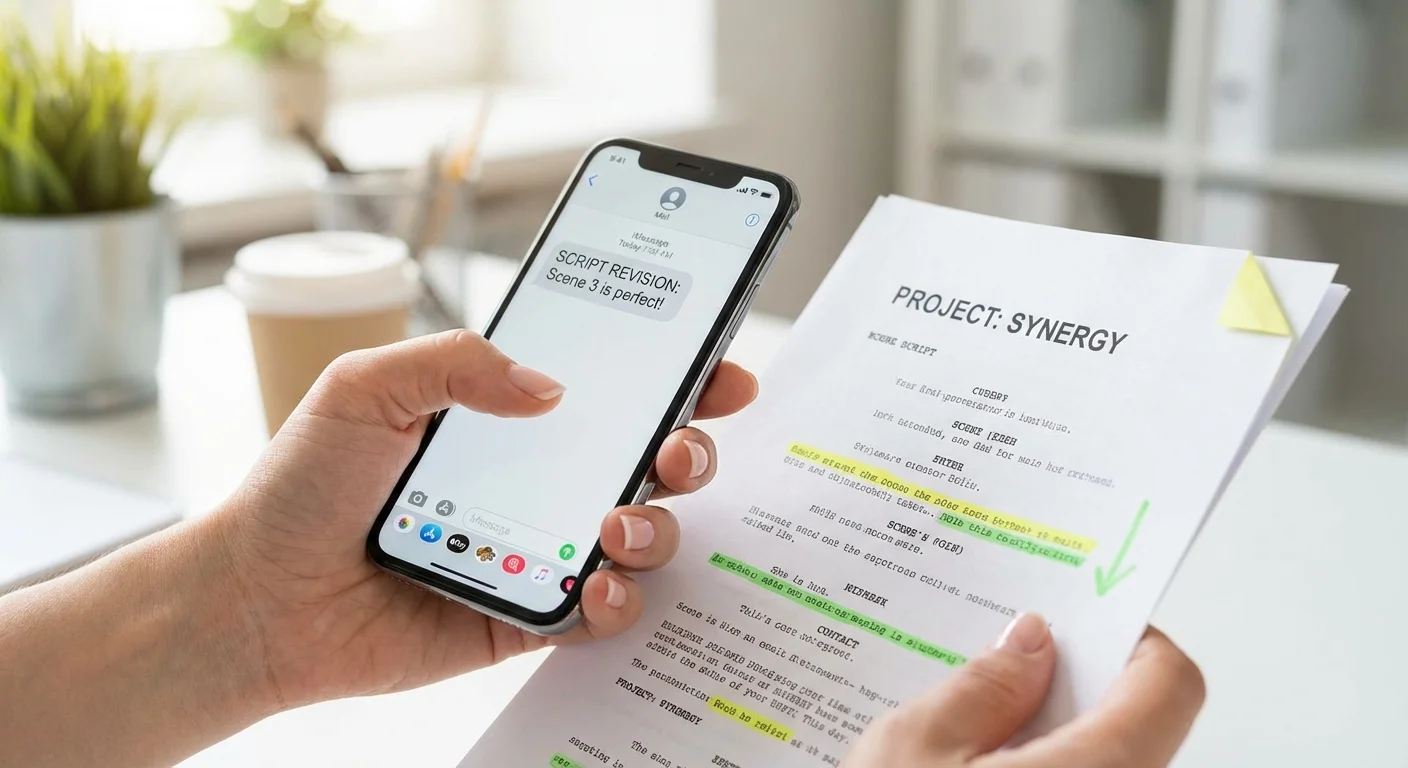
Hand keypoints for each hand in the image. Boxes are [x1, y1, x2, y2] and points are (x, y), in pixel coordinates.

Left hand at [210, 330, 757, 709]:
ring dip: (657, 525)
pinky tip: (596, 581)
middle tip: (678, 448)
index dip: (677, 380)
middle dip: (691, 450)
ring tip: (618, 521)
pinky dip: (619, 599)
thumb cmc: (302, 487)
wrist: (259, 595)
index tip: (720, 372)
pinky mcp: (529, 614)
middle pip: (650, 463)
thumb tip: (552, 388)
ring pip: (642, 537)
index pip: (612, 392)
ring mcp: (540, 549)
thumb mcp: (366, 386)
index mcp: (508, 420)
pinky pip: (603, 612)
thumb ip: (458, 361)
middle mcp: (538, 482)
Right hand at [844, 617, 1204, 767]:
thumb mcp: (915, 750)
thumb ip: (983, 685)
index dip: (1130, 643)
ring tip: (969, 743)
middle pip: (1136, 732)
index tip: (1082, 628)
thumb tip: (1027, 644)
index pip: (1168, 684)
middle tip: (1001, 678)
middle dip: (1071, 696)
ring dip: (1048, 748)